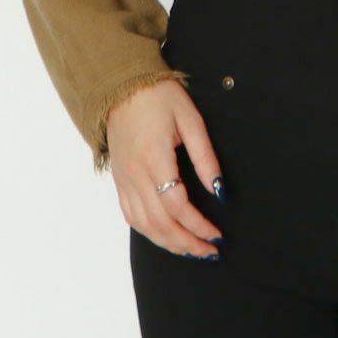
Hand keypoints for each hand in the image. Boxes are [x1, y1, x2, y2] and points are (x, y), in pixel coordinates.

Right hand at [106, 78, 224, 257]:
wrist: (121, 85)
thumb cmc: (158, 96)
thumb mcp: (190, 119)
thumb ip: (205, 157)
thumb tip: (219, 190)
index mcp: (155, 159)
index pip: (178, 206)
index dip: (199, 225)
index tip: (217, 234)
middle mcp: (135, 175)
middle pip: (160, 223)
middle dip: (187, 243)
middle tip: (209, 252)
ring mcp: (123, 179)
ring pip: (143, 226)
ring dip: (168, 243)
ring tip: (191, 250)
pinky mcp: (118, 180)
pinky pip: (131, 216)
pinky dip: (149, 232)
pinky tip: (165, 236)